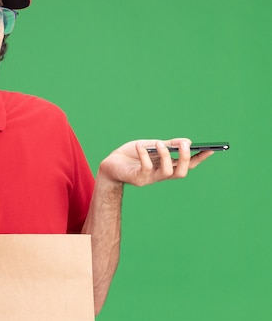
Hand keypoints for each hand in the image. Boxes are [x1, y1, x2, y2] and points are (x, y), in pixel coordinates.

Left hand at [99, 138, 213, 186]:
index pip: (188, 165)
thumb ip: (168, 145)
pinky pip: (146, 168)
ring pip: (167, 172)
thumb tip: (187, 141)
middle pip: (181, 172)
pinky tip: (140, 146)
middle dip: (186, 158)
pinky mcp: (138, 179)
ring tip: (159, 143)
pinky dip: (144, 155)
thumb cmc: (131, 155)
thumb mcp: (151, 146)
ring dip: (165, 155)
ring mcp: (150, 179)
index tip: (211, 149)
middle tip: (185, 144)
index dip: (199, 158)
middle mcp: (161, 175)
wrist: (110, 164)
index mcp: (167, 166)